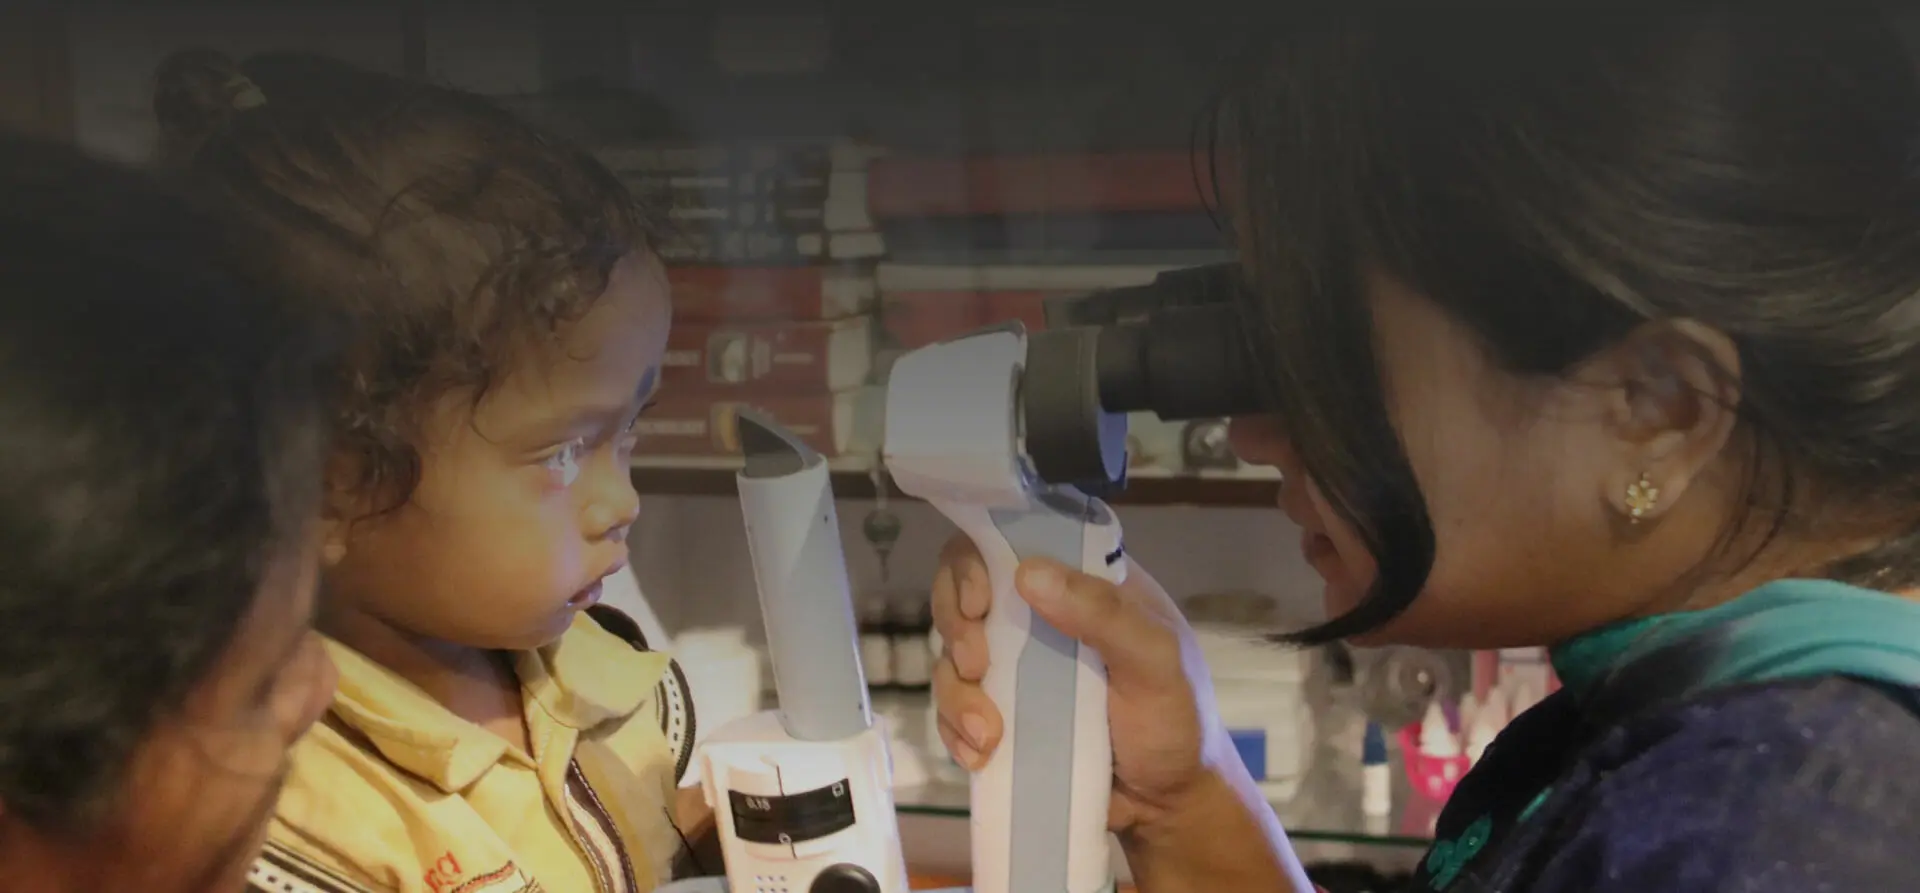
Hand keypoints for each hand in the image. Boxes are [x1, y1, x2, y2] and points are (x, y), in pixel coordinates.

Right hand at [928, 533, 1225, 835]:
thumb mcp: (1157, 661)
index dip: (978, 560)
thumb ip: (1104, 613)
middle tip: (974, 665)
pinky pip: (953, 710)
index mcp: (1083, 584)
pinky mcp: (1003, 715)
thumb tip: (1027, 573)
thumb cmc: (1177, 722)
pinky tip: (980, 754)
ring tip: (988, 734)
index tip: (979, 600)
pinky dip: (955, 730)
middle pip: (965, 592)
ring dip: (955, 693)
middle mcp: (1043, 617)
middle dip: (955, 627)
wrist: (1168, 808)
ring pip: (952, 656)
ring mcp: (1018, 668)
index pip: (1014, 540)